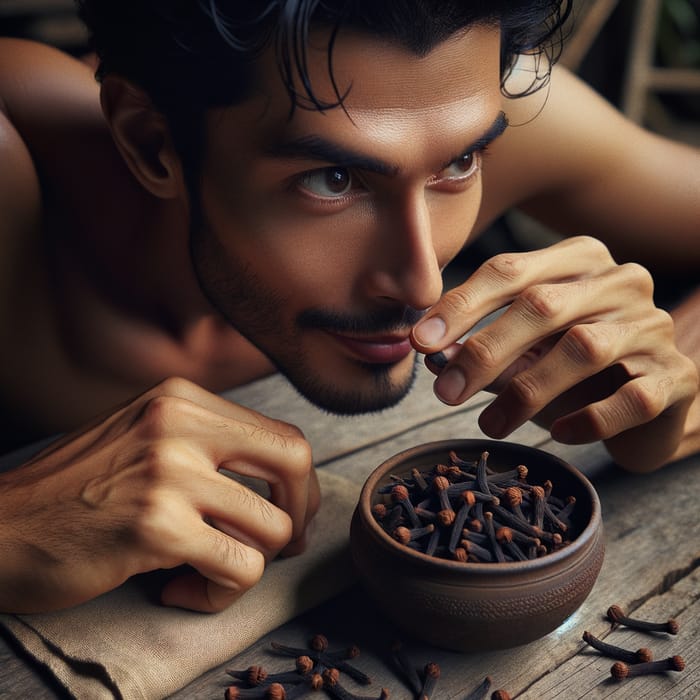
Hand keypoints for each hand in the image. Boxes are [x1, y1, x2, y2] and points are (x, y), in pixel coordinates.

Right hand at [0, 377, 318, 612]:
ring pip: (273, 528)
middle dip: (299, 515)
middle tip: (276, 548)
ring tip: (205, 575)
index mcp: (182, 399)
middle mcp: (179, 423)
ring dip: (250, 566)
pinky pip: (238, 570)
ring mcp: (168, 472)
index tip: (287, 516)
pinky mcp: (156, 526)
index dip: (299, 486)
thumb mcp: (145, 437)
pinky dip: (218, 595)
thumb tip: (287, 485)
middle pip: (295, 463)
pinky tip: (176, 591)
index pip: (283, 436)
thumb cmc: (77, 490)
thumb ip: (209, 445)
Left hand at [411, 236, 698, 471]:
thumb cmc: (573, 370)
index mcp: (577, 260)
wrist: (649, 401)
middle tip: (446, 393)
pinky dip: (590, 418)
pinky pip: (632, 397)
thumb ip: (482, 346)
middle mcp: (619, 282)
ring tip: (490, 424)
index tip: (420, 342)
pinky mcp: (676, 376)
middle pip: (542, 305)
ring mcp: (653, 326)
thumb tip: (432, 354)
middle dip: (486, 350)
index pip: (508, 271)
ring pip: (584, 349)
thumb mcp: (524, 351)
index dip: (461, 306)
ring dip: (527, 391)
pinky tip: (560, 433)